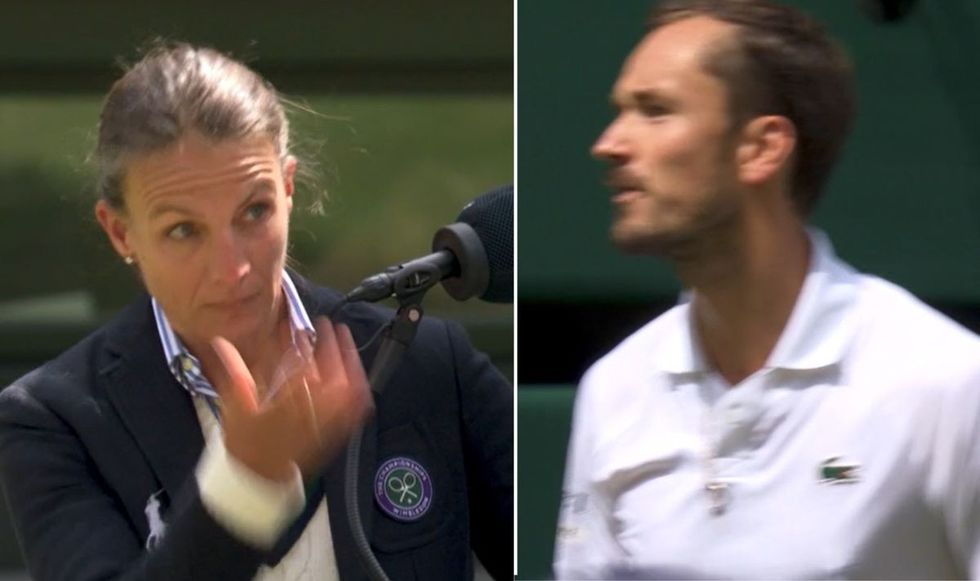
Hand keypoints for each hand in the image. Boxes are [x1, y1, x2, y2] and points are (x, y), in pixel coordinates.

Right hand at [209, 318, 372, 481]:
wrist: (259, 479)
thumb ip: (232, 372)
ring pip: (345, 390)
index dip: (299, 342)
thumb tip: (219, 342)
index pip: (296, 367)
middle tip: (327, 324)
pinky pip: (355, 412)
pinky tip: (359, 375)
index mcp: (282, 406)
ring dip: (348, 361)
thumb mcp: (235, 407)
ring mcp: (324, 425)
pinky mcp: (334, 434)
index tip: (298, 324)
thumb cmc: (245, 443)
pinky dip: (359, 391)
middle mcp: (308, 414)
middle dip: (329, 345)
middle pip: (328, 374)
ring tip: (345, 338)